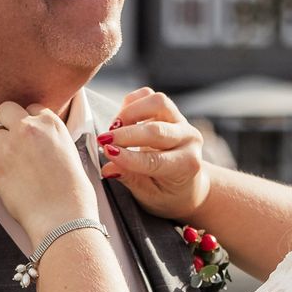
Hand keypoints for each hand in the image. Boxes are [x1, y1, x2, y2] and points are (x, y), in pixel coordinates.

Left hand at [0, 102, 99, 241]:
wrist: (62, 218)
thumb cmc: (72, 194)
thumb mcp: (69, 153)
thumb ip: (50, 139)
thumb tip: (37, 141)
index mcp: (51, 123)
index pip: (31, 108)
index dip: (29, 121)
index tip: (30, 134)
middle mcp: (28, 128)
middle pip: (5, 110)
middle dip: (8, 122)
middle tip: (15, 141)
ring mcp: (9, 145)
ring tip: (11, 162)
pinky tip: (4, 172)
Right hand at [95, 88, 211, 220]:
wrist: (188, 184)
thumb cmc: (167, 192)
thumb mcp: (149, 195)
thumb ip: (130, 179)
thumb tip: (108, 168)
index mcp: (187, 165)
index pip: (154, 160)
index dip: (128, 157)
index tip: (107, 154)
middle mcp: (189, 139)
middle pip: (156, 130)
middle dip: (125, 135)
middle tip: (103, 141)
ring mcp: (180, 121)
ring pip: (157, 103)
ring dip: (131, 112)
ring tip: (113, 128)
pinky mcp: (169, 110)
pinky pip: (150, 96)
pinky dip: (132, 102)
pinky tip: (121, 119)